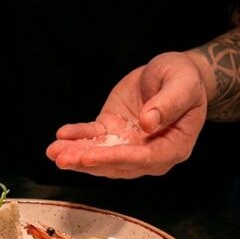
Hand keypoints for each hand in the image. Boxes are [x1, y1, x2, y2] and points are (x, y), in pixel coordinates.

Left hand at [46, 52, 208, 177]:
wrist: (175, 74)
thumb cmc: (185, 80)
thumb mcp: (182, 84)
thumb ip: (168, 103)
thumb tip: (148, 124)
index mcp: (174, 146)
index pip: (143, 159)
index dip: (116, 159)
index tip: (91, 157)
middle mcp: (150, 153)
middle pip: (117, 163)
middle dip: (89, 162)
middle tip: (64, 158)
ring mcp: (129, 145)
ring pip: (101, 156)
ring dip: (77, 155)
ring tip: (54, 152)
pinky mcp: (114, 132)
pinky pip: (94, 138)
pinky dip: (77, 138)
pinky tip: (61, 136)